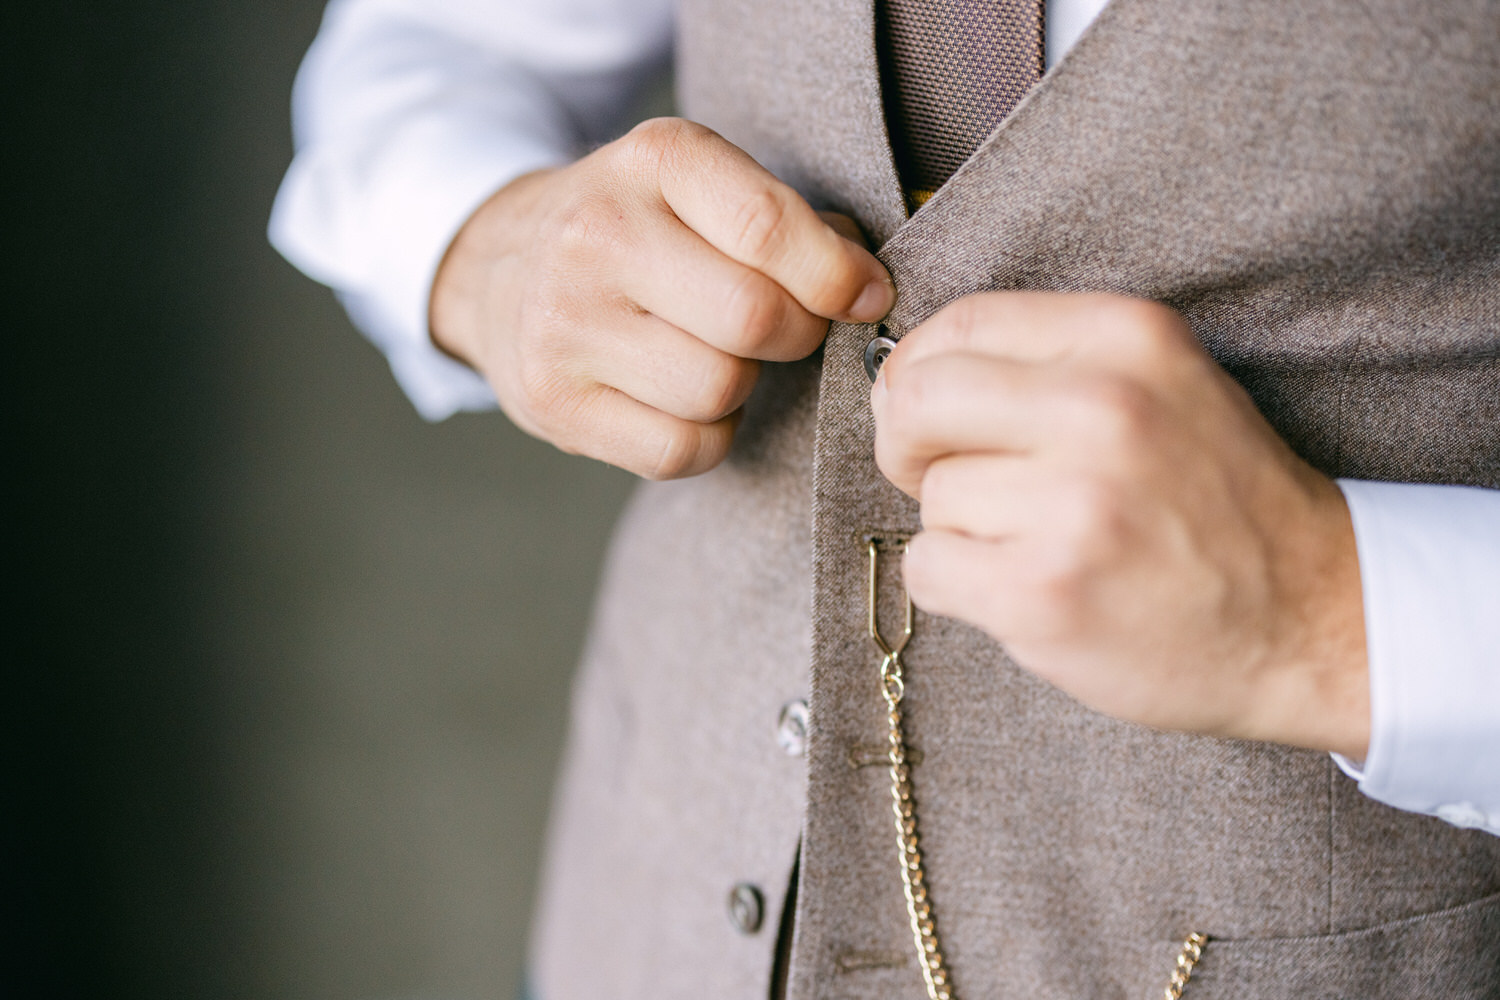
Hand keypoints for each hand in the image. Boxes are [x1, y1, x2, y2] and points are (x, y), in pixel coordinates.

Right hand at [431, 117, 894, 478]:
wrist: (499, 268)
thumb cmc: (633, 229)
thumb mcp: (699, 186)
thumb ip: (786, 223)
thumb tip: (866, 288)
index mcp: (652, 161)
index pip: (767, 227)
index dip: (836, 276)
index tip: (864, 294)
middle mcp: (595, 235)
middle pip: (752, 319)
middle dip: (796, 335)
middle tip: (787, 330)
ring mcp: (564, 323)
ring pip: (720, 390)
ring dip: (744, 386)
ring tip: (716, 356)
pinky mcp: (553, 402)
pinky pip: (682, 449)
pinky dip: (708, 436)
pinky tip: (685, 400)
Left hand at [871, 292, 1370, 757]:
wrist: (1310, 620)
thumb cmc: (1217, 502)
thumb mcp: (1163, 384)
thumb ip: (1049, 362)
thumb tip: (905, 376)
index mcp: (1128, 339)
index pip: (962, 322)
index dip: (919, 370)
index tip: (929, 412)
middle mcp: (1102, 408)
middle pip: (917, 400)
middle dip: (904, 443)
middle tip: (943, 477)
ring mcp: (1074, 504)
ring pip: (932, 496)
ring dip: (961, 529)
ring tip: (1040, 546)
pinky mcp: (1044, 591)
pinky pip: (929, 569)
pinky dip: (957, 587)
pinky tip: (1025, 590)